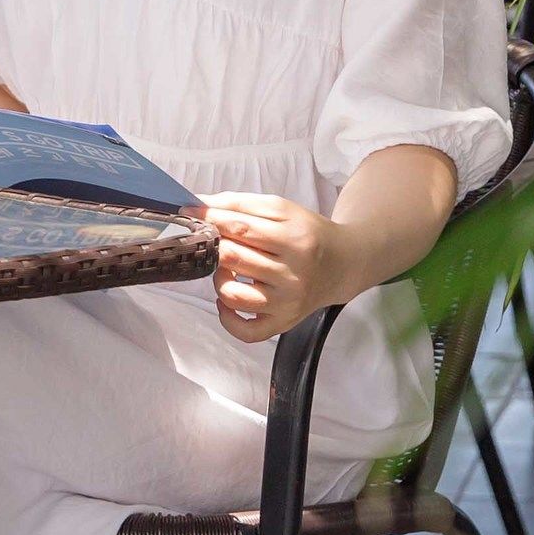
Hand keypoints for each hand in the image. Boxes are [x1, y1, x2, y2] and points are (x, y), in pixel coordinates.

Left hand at [200, 193, 340, 342]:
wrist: (343, 264)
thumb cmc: (308, 234)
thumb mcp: (282, 210)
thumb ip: (241, 204)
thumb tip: (200, 203)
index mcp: (294, 240)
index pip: (242, 229)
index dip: (211, 219)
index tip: (190, 212)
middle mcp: (293, 274)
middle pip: (234, 259)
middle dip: (214, 246)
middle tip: (213, 240)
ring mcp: (287, 302)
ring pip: (233, 295)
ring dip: (218, 278)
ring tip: (227, 269)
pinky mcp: (282, 322)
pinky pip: (247, 331)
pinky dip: (227, 318)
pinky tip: (227, 300)